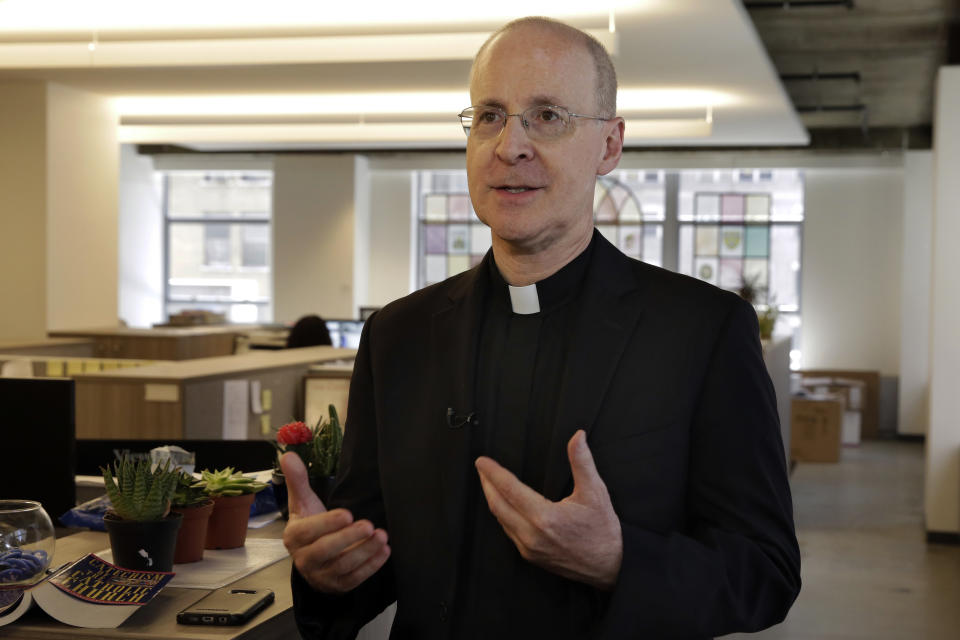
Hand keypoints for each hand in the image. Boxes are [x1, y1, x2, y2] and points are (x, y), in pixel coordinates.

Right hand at [280, 452, 389, 592]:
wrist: (313, 558)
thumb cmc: (310, 525)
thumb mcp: (303, 503)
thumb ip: (298, 480)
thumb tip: (289, 455)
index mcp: (294, 537)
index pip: (308, 532)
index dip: (327, 524)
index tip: (348, 514)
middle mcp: (304, 559)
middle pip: (326, 551)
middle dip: (349, 538)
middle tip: (368, 525)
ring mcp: (321, 575)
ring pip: (343, 566)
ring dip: (365, 551)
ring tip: (382, 536)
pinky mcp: (338, 585)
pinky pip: (355, 578)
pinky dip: (371, 566)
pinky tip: (384, 551)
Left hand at [475, 430, 621, 589]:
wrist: (611, 567)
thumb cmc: (603, 531)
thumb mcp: (595, 492)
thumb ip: (582, 462)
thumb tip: (578, 437)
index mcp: (545, 518)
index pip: (509, 489)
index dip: (493, 473)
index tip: (482, 461)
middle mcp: (532, 535)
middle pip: (497, 505)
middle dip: (487, 484)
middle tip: (481, 468)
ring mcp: (529, 549)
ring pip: (501, 520)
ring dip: (493, 499)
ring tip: (489, 482)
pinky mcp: (531, 557)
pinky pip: (509, 532)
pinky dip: (502, 515)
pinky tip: (504, 505)